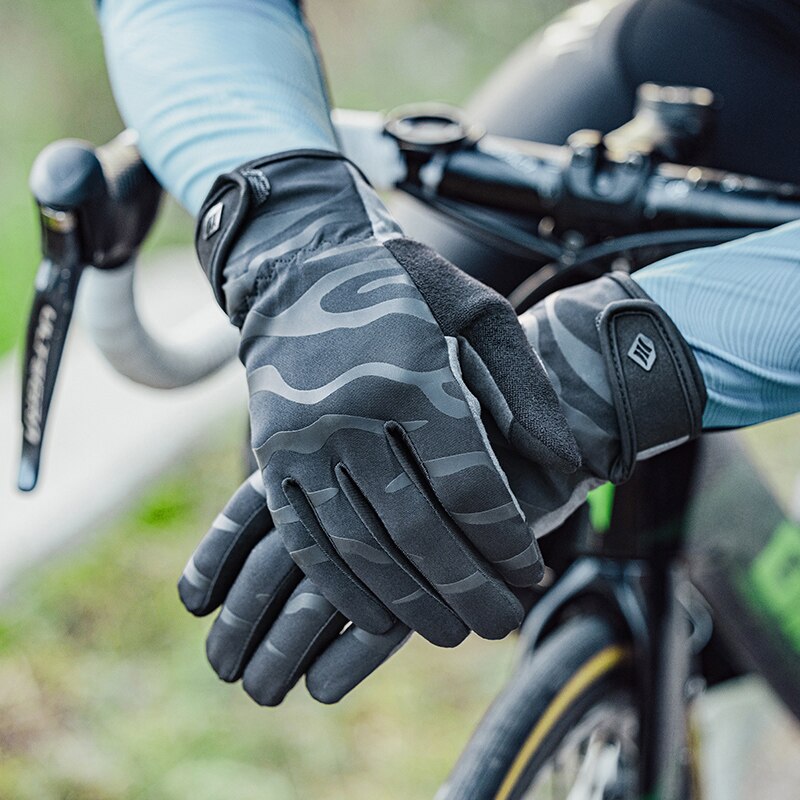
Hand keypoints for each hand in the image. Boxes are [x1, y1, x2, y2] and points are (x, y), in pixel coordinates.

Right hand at [179, 269, 704, 704]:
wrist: (299, 267)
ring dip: (409, 601)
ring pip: (360, 547)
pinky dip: (343, 587)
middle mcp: (350, 414)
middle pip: (417, 529)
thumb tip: (570, 466)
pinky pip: (306, 540)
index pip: (468, 485)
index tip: (530, 570)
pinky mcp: (271, 459)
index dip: (504, 539)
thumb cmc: (402, 287)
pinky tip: (377, 617)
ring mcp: (302, 441)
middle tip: (500, 621)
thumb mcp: (479, 313)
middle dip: (466, 586)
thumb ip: (527, 389)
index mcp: (411, 374)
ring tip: (450, 630)